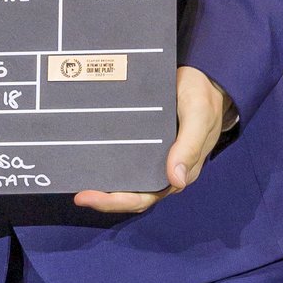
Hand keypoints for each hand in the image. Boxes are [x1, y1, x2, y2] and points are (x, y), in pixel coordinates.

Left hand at [73, 65, 233, 214]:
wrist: (206, 80)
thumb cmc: (204, 98)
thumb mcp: (198, 116)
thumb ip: (188, 146)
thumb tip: (177, 180)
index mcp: (179, 171)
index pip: (144, 197)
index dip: (116, 202)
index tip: (88, 197)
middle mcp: (164, 170)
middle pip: (130, 194)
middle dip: (103, 199)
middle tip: (78, 195)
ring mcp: (154, 158)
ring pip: (125, 180)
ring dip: (103, 183)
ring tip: (76, 179)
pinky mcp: (146, 145)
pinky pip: (124, 160)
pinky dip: (107, 163)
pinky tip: (87, 157)